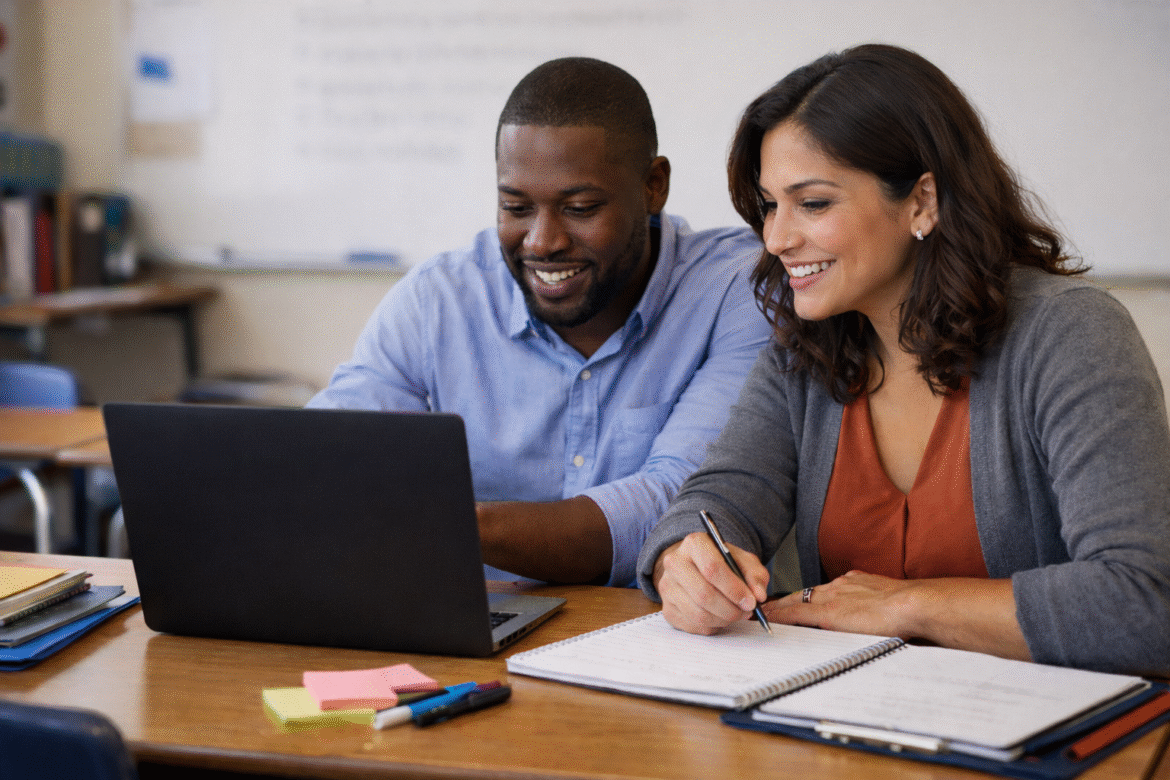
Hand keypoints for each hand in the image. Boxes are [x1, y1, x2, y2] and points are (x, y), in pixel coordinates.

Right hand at [653, 532, 768, 634]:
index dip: (734, 588)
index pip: (712, 568)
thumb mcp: (742, 560)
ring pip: (698, 614)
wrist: (695, 567)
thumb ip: (755, 575)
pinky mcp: (667, 608)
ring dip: (723, 620)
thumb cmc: (720, 563)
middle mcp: (675, 563)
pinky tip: (719, 617)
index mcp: (694, 544)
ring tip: (735, 614)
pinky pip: (693, 626)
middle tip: (745, 612)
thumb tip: (758, 595)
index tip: (750, 601)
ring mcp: (667, 587)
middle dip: (730, 609)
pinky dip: (712, 626)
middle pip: (704, 594)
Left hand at [764, 571, 1031, 660]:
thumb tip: (882, 617)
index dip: (807, 598)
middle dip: (785, 599)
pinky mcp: (826, 611)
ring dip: (778, 607)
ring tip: (759, 613)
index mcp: (856, 583)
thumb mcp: (890, 601)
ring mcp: (831, 596)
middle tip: (763, 605)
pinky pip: (794, 612)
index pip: (824, 591)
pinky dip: (778, 615)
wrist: (915, 605)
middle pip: (804, 592)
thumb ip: (878, 605)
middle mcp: (840, 585)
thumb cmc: (912, 608)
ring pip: (796, 600)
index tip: (793, 601)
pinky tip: (765, 618)